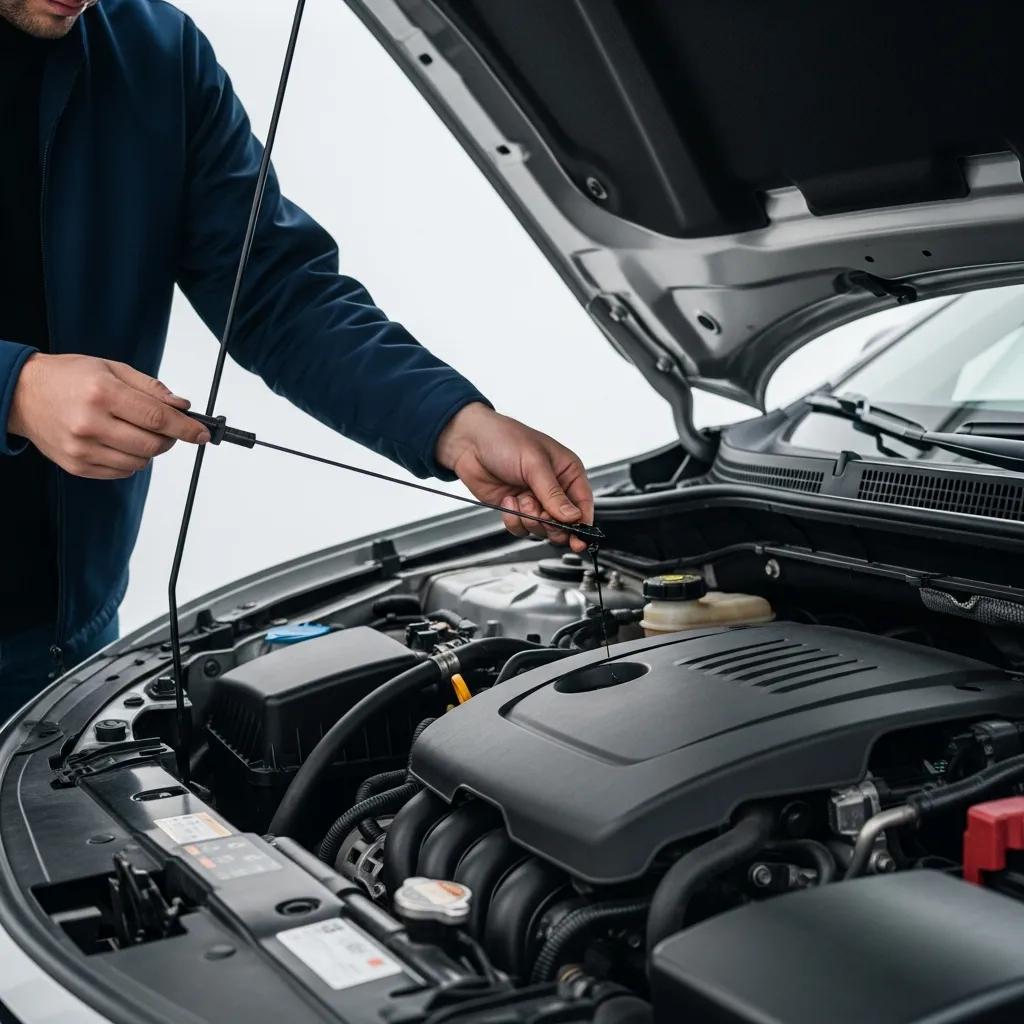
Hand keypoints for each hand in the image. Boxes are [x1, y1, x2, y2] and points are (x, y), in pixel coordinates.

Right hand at [8, 353, 209, 478]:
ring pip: (140, 463)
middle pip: (152, 445)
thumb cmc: (69, 377)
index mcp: (103, 393)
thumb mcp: (112, 368)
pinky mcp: (77, 466)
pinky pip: (121, 472)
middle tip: (167, 428)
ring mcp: (82, 448)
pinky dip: (130, 460)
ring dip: (149, 451)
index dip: (187, 428)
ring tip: (135, 431)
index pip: (158, 418)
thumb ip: (151, 389)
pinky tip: (119, 441)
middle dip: (170, 439)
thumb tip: (183, 407)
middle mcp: (91, 423)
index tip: (203, 434)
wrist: (23, 394)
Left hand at [436, 402, 593, 551]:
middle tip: (540, 515)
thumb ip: (554, 494)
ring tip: (520, 501)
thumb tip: (573, 516)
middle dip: (551, 524)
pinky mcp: (516, 509)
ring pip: (543, 529)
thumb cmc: (505, 439)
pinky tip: (507, 501)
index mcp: (567, 472)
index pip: (583, 504)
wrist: (469, 442)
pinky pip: (522, 528)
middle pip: (565, 524)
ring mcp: (534, 500)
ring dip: (530, 519)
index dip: (582, 524)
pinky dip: (514, 520)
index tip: (577, 539)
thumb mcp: (535, 464)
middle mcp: (554, 488)